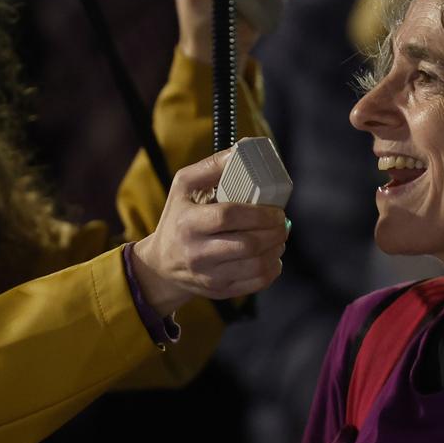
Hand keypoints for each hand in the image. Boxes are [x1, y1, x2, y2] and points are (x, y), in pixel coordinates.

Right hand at [130, 150, 287, 314]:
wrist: (161, 264)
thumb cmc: (178, 218)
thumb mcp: (183, 187)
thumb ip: (211, 167)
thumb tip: (241, 151)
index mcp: (188, 222)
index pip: (228, 216)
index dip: (259, 213)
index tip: (276, 210)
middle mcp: (196, 252)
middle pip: (247, 245)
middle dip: (274, 232)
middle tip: (282, 223)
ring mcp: (208, 275)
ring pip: (255, 266)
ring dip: (276, 249)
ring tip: (279, 237)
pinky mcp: (218, 291)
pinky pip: (255, 283)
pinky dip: (272, 269)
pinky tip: (272, 256)